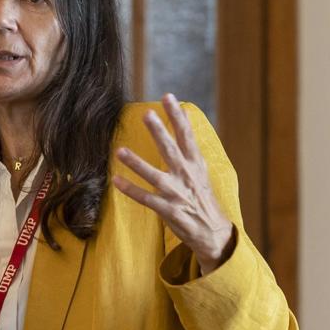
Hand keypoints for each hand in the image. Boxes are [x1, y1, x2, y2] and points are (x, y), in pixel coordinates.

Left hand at [111, 94, 234, 273]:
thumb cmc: (202, 199)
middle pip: (172, 150)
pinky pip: (146, 199)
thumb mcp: (201, 172)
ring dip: (137, 163)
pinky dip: (131, 190)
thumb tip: (184, 122)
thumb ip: (189, 150)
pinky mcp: (169, 210)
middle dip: (160, 132)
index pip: (187, 135)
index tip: (169, 97)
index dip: (178, 116)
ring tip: (119, 151)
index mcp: (196, 164)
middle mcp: (187, 176)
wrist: (213, 232)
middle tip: (147, 114)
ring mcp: (178, 193)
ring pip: (155, 175)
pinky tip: (116, 182)